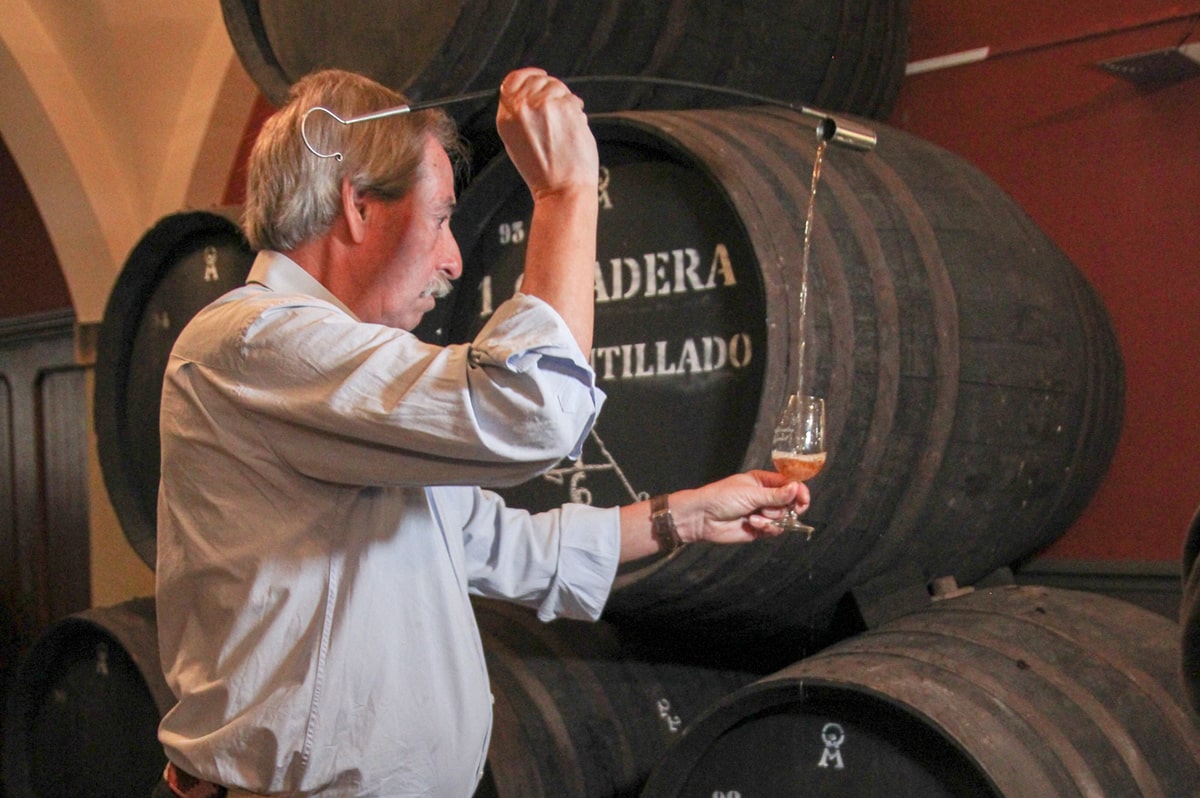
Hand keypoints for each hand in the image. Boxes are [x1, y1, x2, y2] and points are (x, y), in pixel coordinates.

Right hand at [496, 68, 597, 199]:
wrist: (561, 189)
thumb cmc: (544, 173)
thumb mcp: (517, 142)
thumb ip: (521, 115)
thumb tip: (537, 92)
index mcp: (505, 117)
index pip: (512, 80)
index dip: (528, 75)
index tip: (541, 77)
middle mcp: (520, 107)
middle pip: (537, 80)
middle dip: (551, 90)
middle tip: (559, 113)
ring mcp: (542, 104)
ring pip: (556, 86)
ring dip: (565, 101)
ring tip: (566, 126)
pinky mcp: (563, 106)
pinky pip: (572, 99)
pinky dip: (577, 112)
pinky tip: (574, 130)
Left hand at [675, 470, 811, 544]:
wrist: (703, 518)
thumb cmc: (722, 498)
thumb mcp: (751, 493)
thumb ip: (776, 495)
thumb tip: (797, 488)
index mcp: (763, 481)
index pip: (789, 484)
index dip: (799, 492)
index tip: (803, 500)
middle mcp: (765, 496)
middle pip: (790, 503)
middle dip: (785, 508)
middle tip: (781, 510)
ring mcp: (763, 513)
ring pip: (783, 518)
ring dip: (772, 519)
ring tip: (755, 517)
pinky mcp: (759, 528)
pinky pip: (774, 530)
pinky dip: (767, 528)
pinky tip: (753, 524)